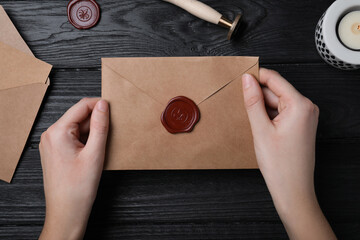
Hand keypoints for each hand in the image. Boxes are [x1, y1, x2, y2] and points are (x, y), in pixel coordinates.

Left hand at [39, 98, 108, 239]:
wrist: (66, 212)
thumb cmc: (78, 188)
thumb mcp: (95, 153)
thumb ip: (100, 125)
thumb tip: (103, 104)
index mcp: (57, 132)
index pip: (81, 106)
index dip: (99, 105)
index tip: (115, 108)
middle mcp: (50, 135)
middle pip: (79, 116)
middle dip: (97, 120)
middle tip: (113, 130)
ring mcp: (51, 143)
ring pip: (77, 127)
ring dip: (92, 131)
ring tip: (104, 145)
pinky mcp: (55, 151)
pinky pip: (73, 137)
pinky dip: (86, 139)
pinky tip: (95, 150)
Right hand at [242, 69, 335, 239]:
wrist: (292, 190)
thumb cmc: (280, 165)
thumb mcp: (261, 130)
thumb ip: (253, 101)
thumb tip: (247, 80)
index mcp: (300, 105)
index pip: (275, 79)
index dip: (255, 77)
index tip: (239, 79)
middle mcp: (306, 108)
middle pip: (276, 91)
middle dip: (257, 96)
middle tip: (242, 108)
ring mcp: (305, 117)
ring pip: (277, 102)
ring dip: (262, 108)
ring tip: (252, 123)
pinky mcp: (300, 125)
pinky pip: (281, 112)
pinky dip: (268, 116)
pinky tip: (260, 127)